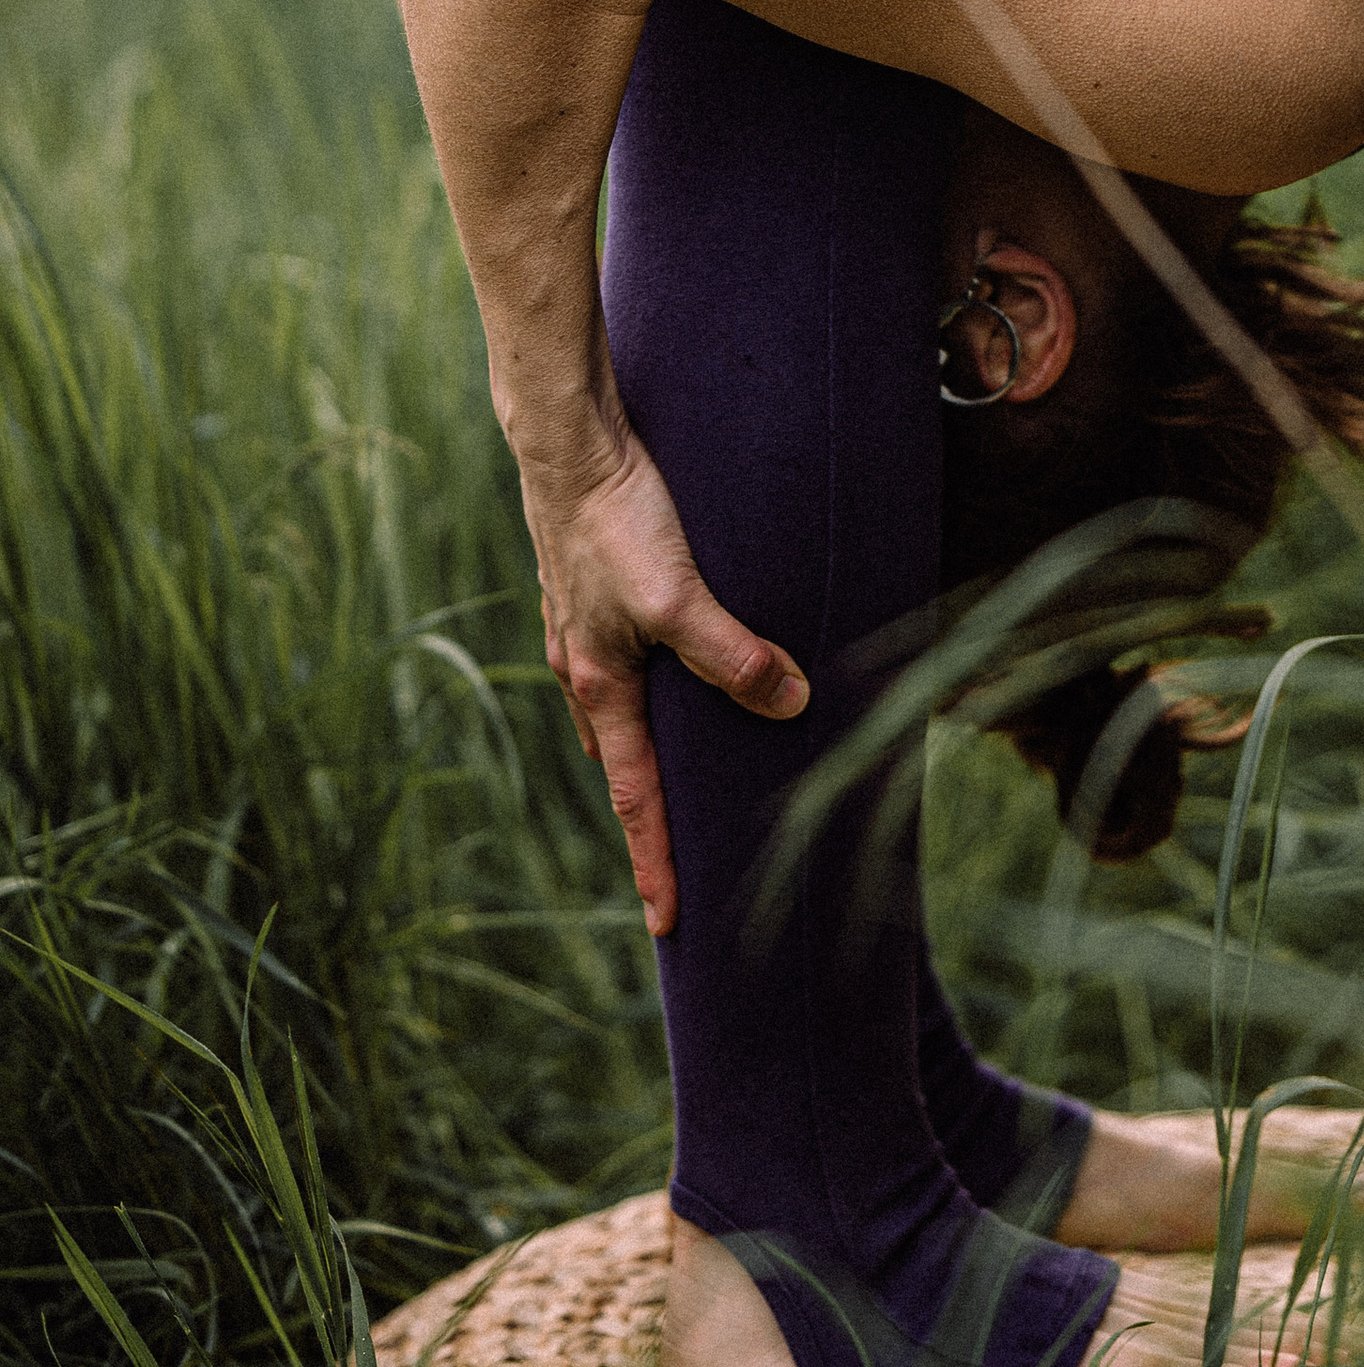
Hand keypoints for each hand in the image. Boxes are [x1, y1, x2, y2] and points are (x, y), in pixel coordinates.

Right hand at [516, 420, 808, 936]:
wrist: (570, 442)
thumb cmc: (617, 518)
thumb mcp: (677, 595)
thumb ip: (731, 652)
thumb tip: (790, 704)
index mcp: (599, 685)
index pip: (633, 797)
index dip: (654, 860)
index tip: (668, 924)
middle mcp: (584, 668)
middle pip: (623, 766)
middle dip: (650, 822)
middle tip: (678, 874)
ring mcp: (585, 630)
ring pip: (624, 715)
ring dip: (651, 756)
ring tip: (686, 787)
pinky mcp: (596, 591)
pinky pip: (628, 666)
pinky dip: (652, 695)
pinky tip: (678, 679)